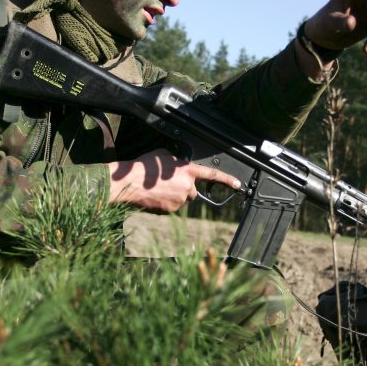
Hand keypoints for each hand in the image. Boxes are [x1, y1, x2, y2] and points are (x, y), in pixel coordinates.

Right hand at [108, 149, 241, 212]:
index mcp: (187, 171)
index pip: (211, 174)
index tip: (237, 184)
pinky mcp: (171, 210)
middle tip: (168, 183)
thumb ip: (178, 160)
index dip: (226, 179)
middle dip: (184, 188)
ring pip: (182, 200)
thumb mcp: (164, 155)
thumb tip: (180, 165)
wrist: (129, 183)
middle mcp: (187, 187)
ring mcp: (180, 200)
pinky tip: (154, 196)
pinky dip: (166, 203)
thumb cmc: (144, 166)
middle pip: (193, 191)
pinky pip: (172, 208)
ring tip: (158, 188)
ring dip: (174, 195)